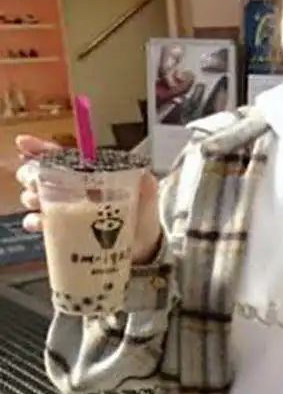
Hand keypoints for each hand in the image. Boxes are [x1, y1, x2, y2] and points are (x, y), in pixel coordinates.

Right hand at [15, 135, 163, 263]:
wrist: (143, 248)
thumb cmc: (143, 217)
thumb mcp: (147, 197)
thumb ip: (146, 185)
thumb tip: (144, 175)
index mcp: (90, 176)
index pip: (62, 158)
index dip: (41, 149)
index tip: (24, 144)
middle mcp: (74, 190)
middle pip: (41, 175)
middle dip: (31, 174)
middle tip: (34, 181)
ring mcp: (66, 210)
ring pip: (36, 197)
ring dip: (32, 196)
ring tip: (38, 200)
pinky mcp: (63, 231)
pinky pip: (40, 223)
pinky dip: (35, 221)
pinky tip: (40, 222)